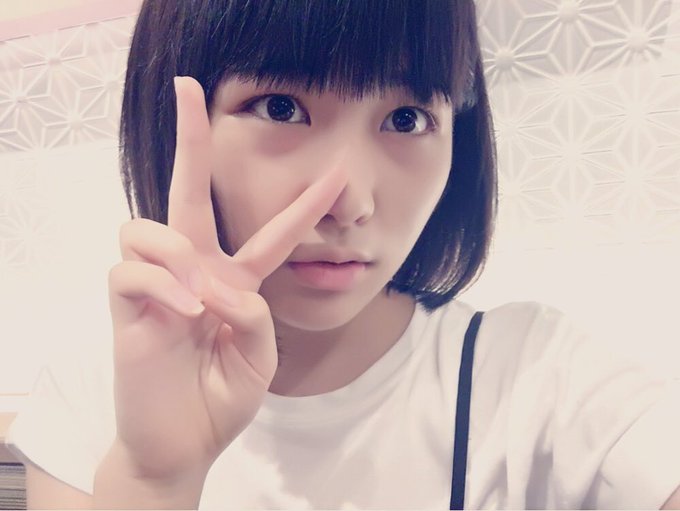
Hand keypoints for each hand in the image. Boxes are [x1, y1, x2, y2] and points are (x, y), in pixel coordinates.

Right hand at [106, 76, 346, 480]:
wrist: (184, 442)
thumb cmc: (222, 397)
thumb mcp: (260, 358)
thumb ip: (254, 317)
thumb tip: (217, 284)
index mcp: (235, 280)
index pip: (272, 234)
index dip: (307, 205)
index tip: (338, 172)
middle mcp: (195, 270)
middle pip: (188, 191)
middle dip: (190, 139)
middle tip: (188, 87)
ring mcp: (158, 284)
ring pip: (147, 225)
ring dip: (177, 252)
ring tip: (198, 298)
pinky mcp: (126, 306)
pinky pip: (132, 270)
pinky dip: (161, 286)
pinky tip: (183, 313)